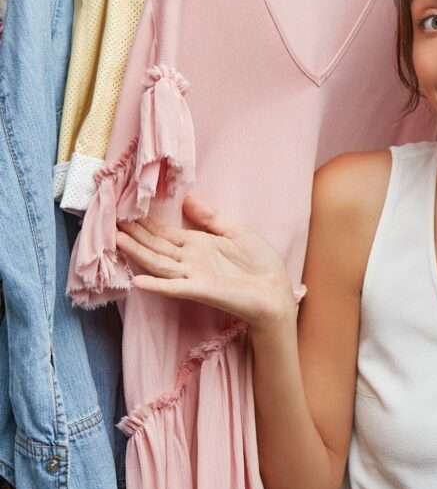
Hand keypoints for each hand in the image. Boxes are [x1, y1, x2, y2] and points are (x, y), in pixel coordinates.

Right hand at [115, 195, 296, 334]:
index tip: (125, 210)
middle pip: (155, 246)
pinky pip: (174, 287)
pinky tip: (137, 280)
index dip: (146, 222)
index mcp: (198, 244)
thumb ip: (210, 217)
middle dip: (134, 234)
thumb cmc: (260, 264)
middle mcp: (190, 259)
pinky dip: (156, 284)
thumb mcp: (236, 232)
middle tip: (110, 221)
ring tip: (116, 240)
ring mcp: (193, 275)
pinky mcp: (201, 290)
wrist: (276, 291)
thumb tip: (187, 197)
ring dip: (137, 252)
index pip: (165, 233)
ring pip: (158, 262)